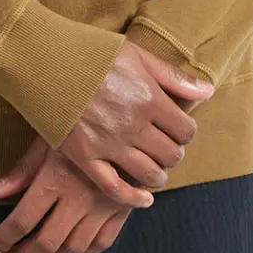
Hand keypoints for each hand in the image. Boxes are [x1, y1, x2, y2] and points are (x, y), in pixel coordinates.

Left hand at [0, 136, 142, 252]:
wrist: (128, 120)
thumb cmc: (81, 125)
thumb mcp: (48, 140)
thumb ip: (22, 170)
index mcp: (56, 179)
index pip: (22, 221)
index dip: (3, 239)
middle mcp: (80, 198)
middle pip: (47, 242)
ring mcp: (103, 206)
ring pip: (74, 249)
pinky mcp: (122, 209)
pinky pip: (101, 243)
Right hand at [56, 40, 214, 205]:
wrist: (46, 60)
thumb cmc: (92, 53)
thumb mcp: (137, 55)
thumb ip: (172, 76)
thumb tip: (207, 90)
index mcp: (149, 99)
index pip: (186, 130)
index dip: (186, 133)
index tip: (178, 130)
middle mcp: (133, 125)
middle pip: (171, 155)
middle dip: (173, 154)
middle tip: (166, 149)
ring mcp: (109, 144)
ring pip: (148, 174)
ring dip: (158, 176)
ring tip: (156, 172)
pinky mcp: (85, 157)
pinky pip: (115, 188)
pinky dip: (133, 199)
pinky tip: (143, 199)